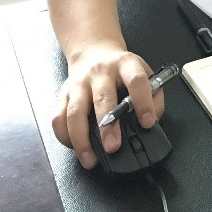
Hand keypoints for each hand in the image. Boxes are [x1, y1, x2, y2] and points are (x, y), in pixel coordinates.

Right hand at [51, 45, 164, 168]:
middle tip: (113, 147)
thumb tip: (151, 124)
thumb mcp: (144, 73)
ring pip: (75, 112)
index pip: (136, 80)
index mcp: (126, 65)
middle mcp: (101, 72)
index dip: (143, 102)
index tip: (147, 122)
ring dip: (81, 139)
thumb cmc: (121, 70)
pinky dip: (64, 137)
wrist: (94, 52)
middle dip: (107, 126)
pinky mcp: (64, 95)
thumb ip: (153, 97)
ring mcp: (79, 83)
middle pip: (103, 98)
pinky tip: (75, 148)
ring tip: (91, 159)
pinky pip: (58, 118)